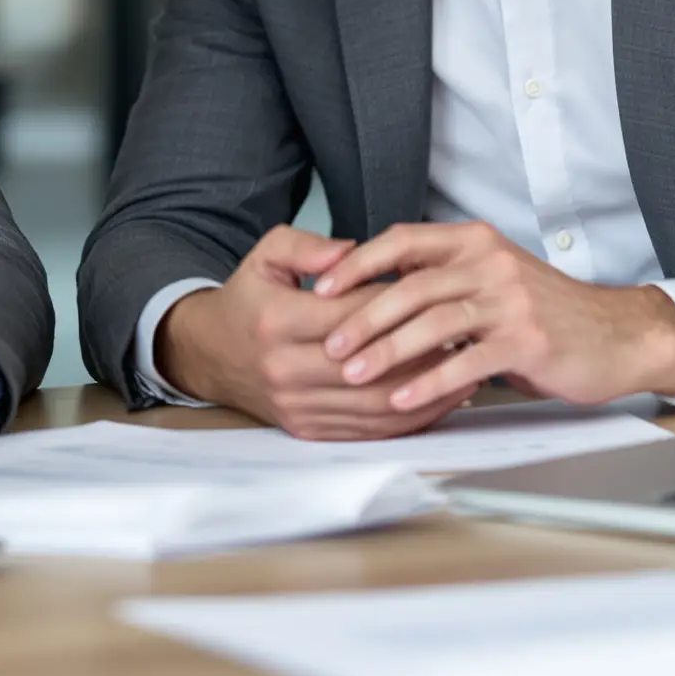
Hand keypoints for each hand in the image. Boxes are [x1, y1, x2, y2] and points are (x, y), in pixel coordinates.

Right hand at [153, 226, 461, 439]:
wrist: (211, 353)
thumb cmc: (250, 299)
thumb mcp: (267, 254)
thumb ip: (309, 245)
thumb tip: (353, 249)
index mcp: (277, 320)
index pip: (352, 315)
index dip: (397, 304)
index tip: (433, 291)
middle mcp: (285, 369)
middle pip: (370, 365)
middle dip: (420, 349)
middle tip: (461, 329)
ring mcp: (297, 406)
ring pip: (375, 404)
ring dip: (425, 389)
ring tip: (463, 365)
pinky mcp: (308, 430)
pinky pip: (368, 430)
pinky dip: (409, 418)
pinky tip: (438, 398)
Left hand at [313, 222, 674, 413]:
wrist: (617, 334)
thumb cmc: (547, 310)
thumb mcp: (494, 275)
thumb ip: (445, 274)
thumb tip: (379, 284)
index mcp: (474, 241)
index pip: (403, 240)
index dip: (358, 262)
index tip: (322, 287)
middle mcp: (490, 262)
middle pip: (410, 285)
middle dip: (362, 315)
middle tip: (329, 343)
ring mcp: (509, 301)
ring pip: (433, 321)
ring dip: (386, 349)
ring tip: (353, 372)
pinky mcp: (526, 341)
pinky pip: (464, 361)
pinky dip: (427, 381)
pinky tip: (401, 397)